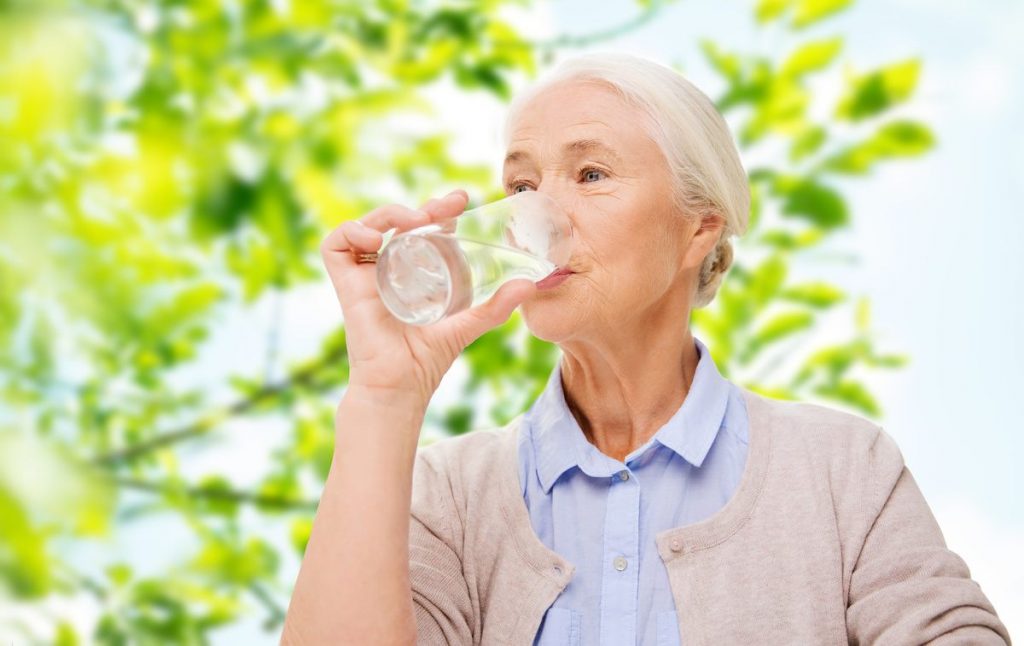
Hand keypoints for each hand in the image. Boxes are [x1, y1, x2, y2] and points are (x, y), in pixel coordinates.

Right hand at [320, 189, 537, 407]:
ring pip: (366, 224)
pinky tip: (377, 241)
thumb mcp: (467, 325)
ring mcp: (364, 274)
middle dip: (420, 206)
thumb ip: (496, 307)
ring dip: (389, 212)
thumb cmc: (427, 360)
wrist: (400, 386)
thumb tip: (529, 285)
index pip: (421, 227)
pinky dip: (352, 232)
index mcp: (412, 271)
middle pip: (396, 221)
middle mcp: (386, 267)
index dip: (437, 208)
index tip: (461, 200)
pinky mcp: (345, 283)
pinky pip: (335, 245)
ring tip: (415, 222)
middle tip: (445, 209)